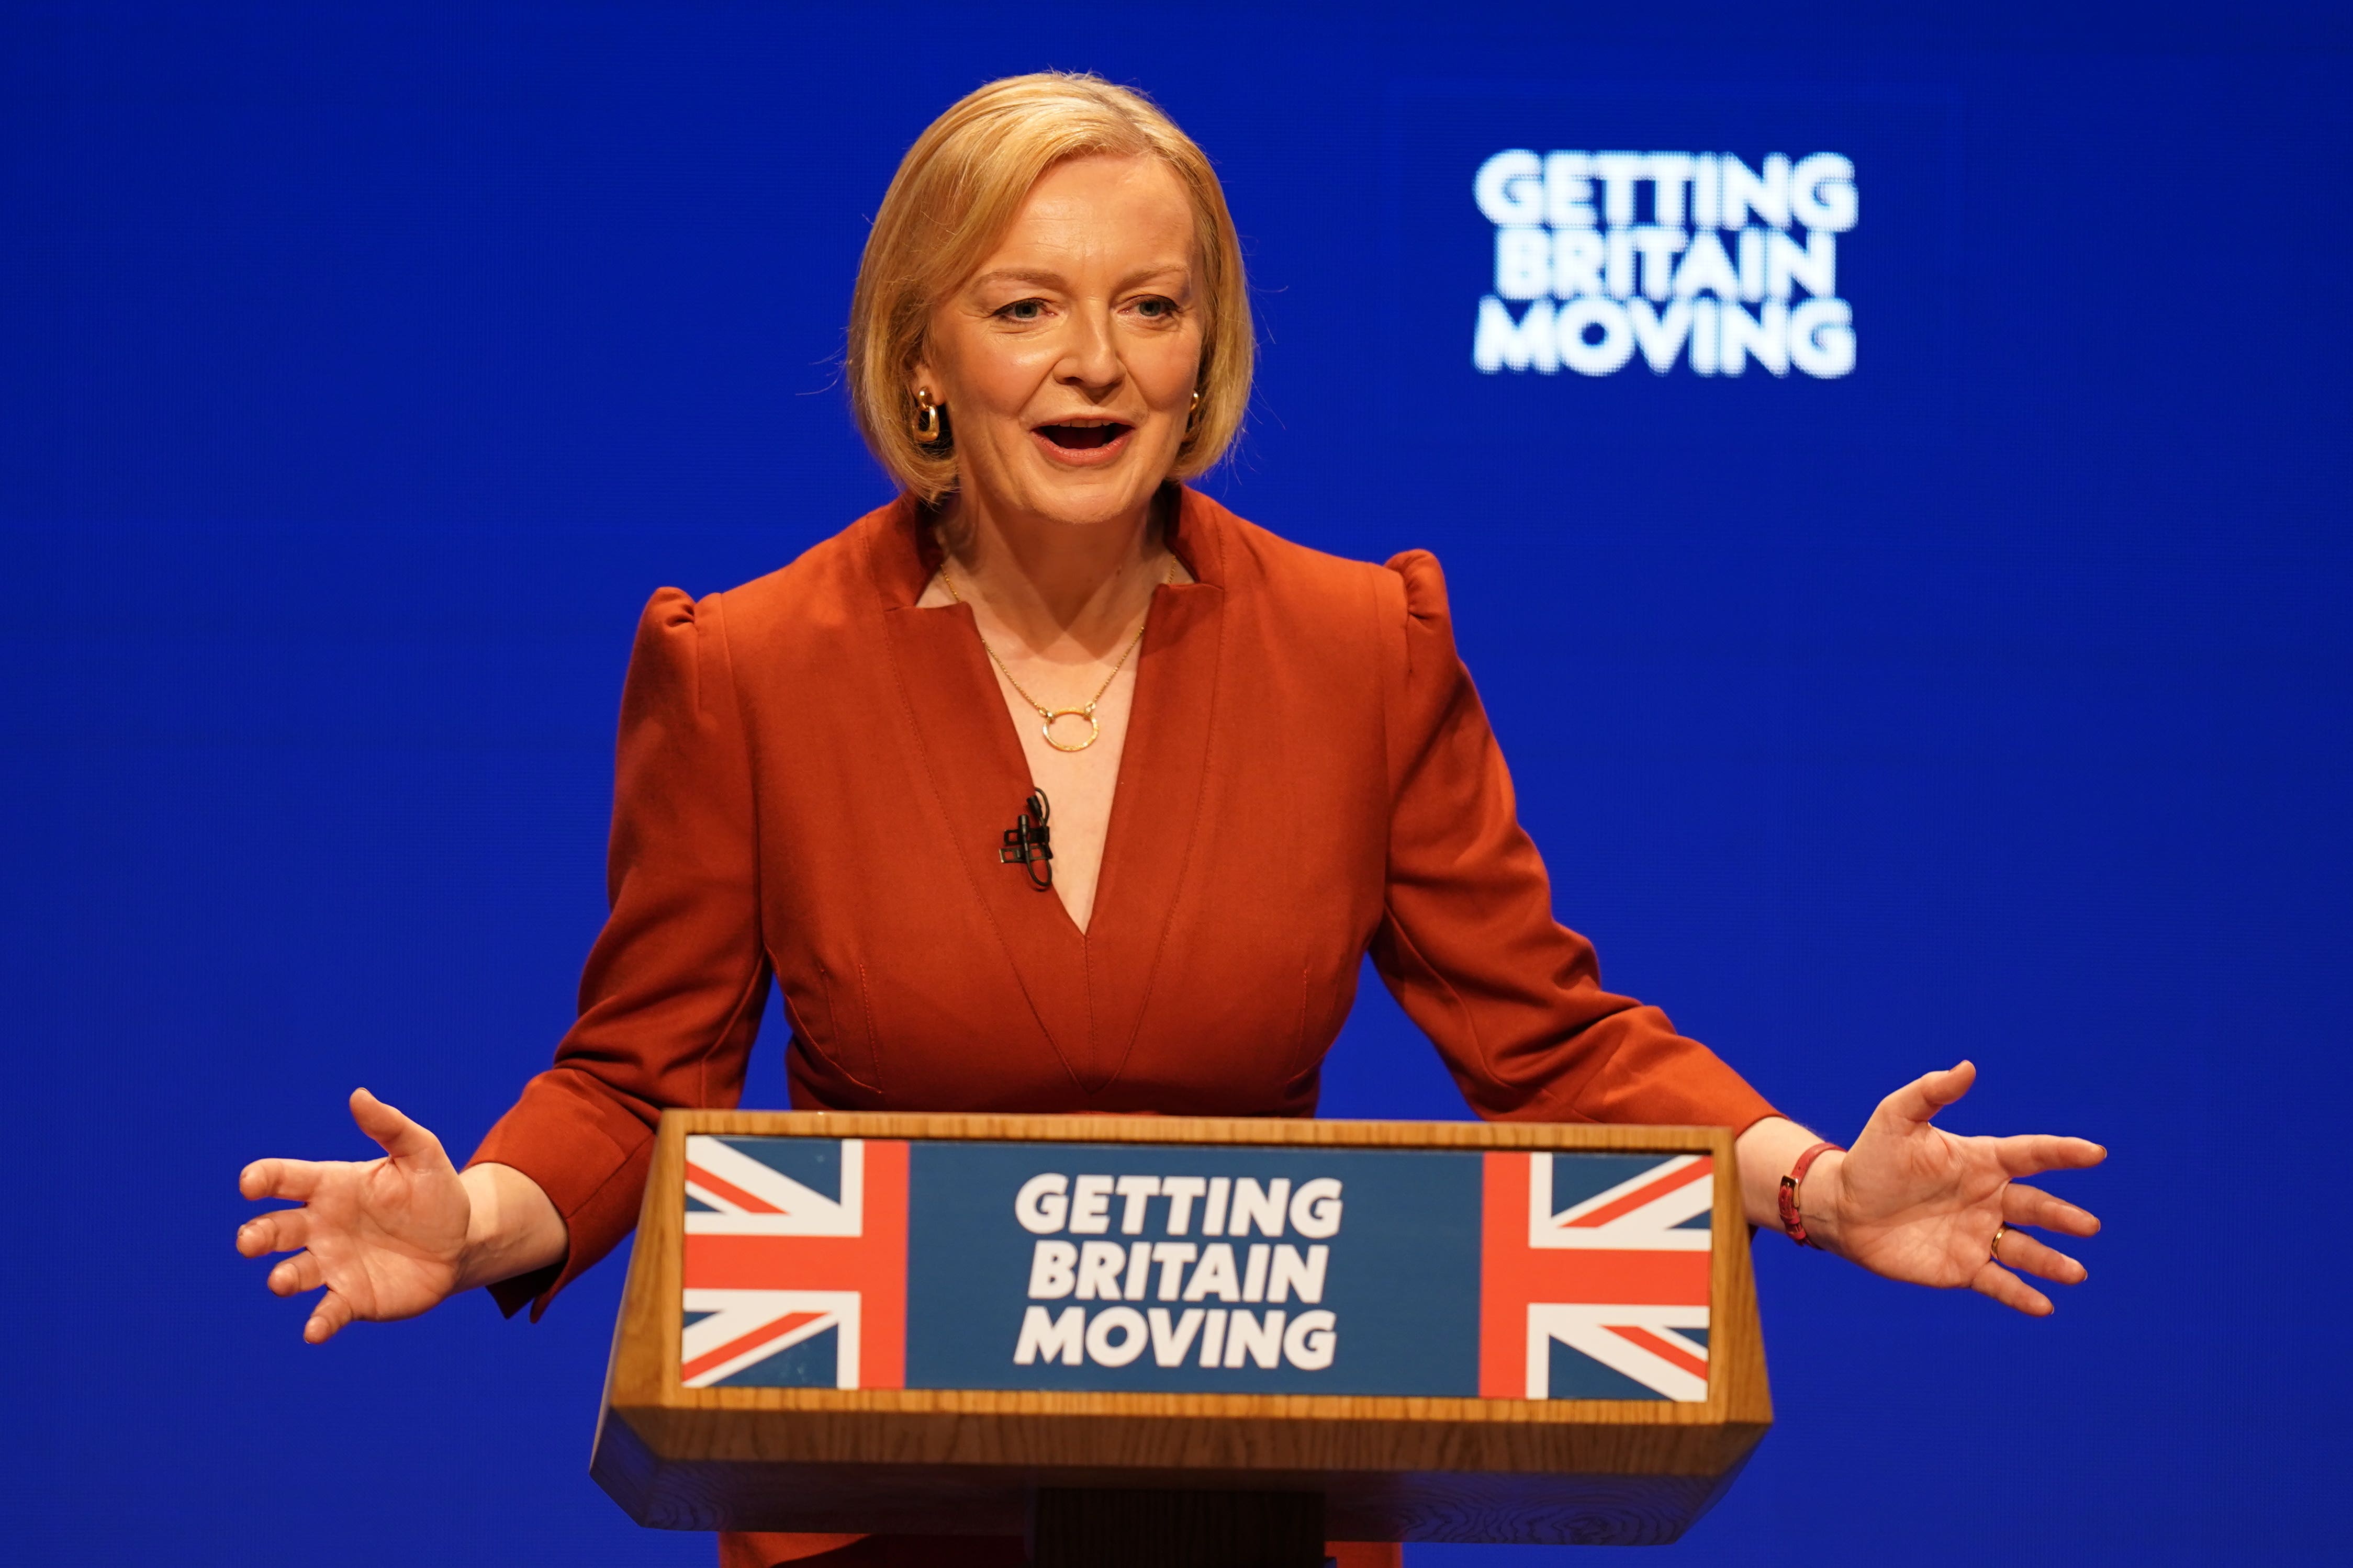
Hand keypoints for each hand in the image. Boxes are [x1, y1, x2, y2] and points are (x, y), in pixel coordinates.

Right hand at [237, 1088, 470, 1342]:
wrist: (461, 1242)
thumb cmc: (434, 1192)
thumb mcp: (421, 1153)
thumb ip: (390, 1127)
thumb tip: (359, 1095)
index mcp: (330, 1186)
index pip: (284, 1180)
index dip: (262, 1179)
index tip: (249, 1183)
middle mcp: (320, 1227)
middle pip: (274, 1230)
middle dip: (257, 1235)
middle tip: (251, 1241)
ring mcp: (332, 1264)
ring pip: (292, 1272)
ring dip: (282, 1277)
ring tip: (281, 1280)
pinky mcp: (351, 1298)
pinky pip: (327, 1311)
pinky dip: (318, 1322)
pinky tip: (314, 1331)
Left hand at [1811, 1061, 2105, 1315]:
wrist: (1842, 1208)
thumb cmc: (1871, 1158)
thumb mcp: (1896, 1118)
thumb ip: (1930, 1092)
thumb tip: (1967, 1067)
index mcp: (1981, 1161)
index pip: (2030, 1154)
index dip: (2062, 1152)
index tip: (2095, 1152)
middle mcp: (1989, 1199)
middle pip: (2036, 1206)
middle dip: (2062, 1216)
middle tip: (2087, 1225)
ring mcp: (1978, 1235)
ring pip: (2025, 1249)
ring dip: (2051, 1262)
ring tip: (2075, 1273)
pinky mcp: (1962, 1267)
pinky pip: (1999, 1283)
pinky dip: (2021, 1295)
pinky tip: (2043, 1306)